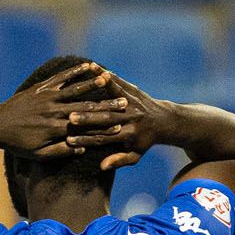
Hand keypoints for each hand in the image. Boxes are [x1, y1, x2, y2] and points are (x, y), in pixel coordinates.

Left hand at [0, 62, 129, 156]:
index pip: (85, 126)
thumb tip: (81, 148)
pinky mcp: (43, 88)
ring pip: (75, 89)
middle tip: (123, 101)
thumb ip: (61, 152)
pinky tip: (88, 66)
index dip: (104, 125)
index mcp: (56, 129)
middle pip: (85, 106)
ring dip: (93, 83)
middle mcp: (55, 111)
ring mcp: (49, 97)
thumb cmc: (18, 144)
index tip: (121, 123)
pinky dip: (75, 71)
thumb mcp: (39, 155)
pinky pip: (62, 78)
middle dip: (105, 103)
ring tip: (108, 78)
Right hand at [58, 67, 172, 170]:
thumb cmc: (145, 141)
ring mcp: (133, 103)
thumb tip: (102, 167)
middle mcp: (132, 118)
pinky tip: (92, 67)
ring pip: (113, 97)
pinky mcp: (133, 91)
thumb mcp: (136, 155)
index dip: (87, 141)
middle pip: (107, 119)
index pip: (105, 139)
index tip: (69, 140)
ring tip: (79, 85)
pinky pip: (119, 82)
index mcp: (130, 135)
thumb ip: (120, 160)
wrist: (165, 121)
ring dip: (95, 93)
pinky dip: (106, 75)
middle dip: (88, 118)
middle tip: (69, 118)